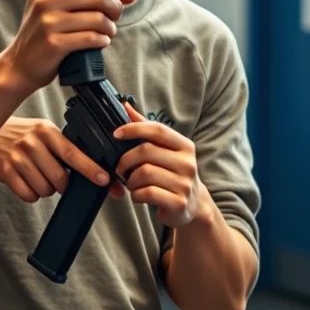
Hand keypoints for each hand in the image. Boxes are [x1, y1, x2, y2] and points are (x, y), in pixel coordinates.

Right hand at [0, 117, 110, 202]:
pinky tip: (25, 181)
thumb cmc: (19, 134)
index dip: (90, 168)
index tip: (104, 180)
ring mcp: (17, 157)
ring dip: (45, 189)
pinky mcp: (5, 171)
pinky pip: (28, 195)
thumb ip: (62, 146)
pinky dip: (30, 194)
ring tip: (36, 176)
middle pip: (60, 178)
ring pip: (45, 190)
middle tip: (55, 177)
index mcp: (46, 131)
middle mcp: (32, 143)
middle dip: (62, 185)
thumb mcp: (41, 131)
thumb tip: (93, 170)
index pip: (73, 153)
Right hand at [3, 0, 136, 91]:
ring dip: (109, 27)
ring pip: (98, 18)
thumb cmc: (45, 30)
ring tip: (104, 31)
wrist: (21, 62)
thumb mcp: (60, 5)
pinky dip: (102, 40)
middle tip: (113, 15)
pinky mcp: (54, 42)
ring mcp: (47, 20)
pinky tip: (98, 41)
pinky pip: (92, 37)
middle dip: (114, 7)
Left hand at [113, 103, 212, 226]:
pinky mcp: (179, 203)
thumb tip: (125, 105)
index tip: (116, 134)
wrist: (192, 204)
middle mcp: (188, 163)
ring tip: (132, 183)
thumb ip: (145, 128)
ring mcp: (185, 184)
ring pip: (143, 173)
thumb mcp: (163, 150)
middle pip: (145, 152)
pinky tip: (138, 195)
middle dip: (125, 161)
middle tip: (121, 169)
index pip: (157, 130)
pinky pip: (146, 193)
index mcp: (185, 146)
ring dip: (130, 180)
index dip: (133, 129)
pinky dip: (135, 195)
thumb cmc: (171, 172)